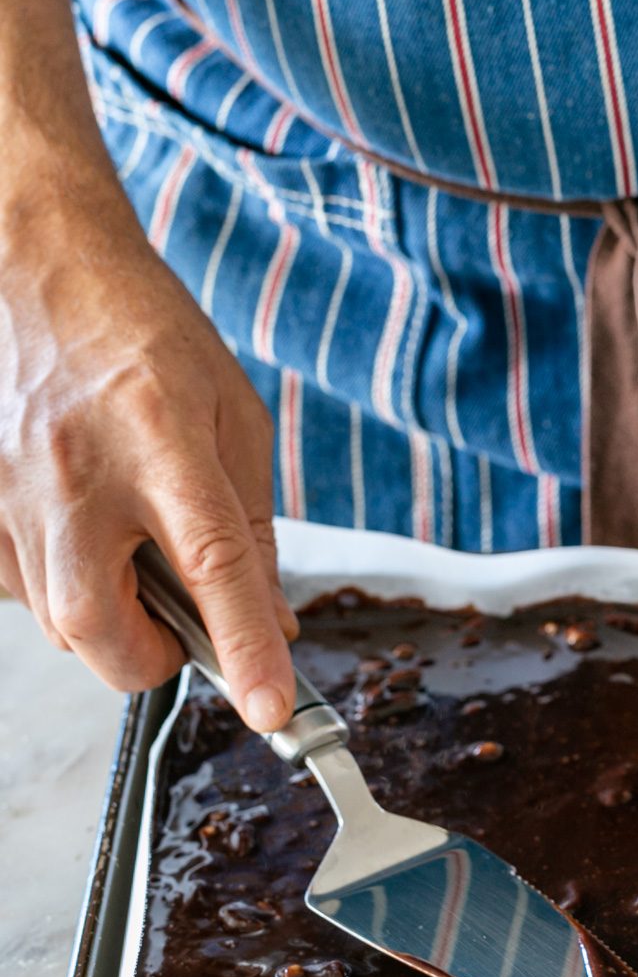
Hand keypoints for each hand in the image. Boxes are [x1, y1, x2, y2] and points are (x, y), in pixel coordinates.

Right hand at [0, 174, 297, 730]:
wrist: (42, 268)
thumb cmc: (148, 337)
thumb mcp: (233, 420)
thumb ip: (252, 531)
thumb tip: (272, 624)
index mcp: (162, 443)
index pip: (211, 567)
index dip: (243, 646)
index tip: (269, 707)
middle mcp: (76, 473)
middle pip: (101, 629)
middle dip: (153, 656)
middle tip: (185, 623)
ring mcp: (9, 489)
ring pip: (58, 621)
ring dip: (110, 616)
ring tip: (130, 545)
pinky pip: (19, 590)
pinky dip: (62, 585)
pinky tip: (84, 532)